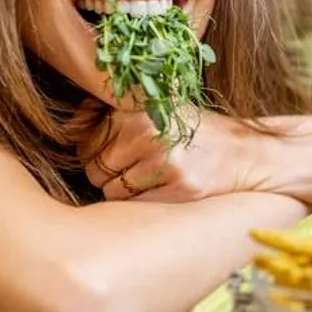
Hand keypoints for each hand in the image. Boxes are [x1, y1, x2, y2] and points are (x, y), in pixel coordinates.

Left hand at [76, 101, 268, 202]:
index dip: (97, 150)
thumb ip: (112, 112)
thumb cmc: (193, 132)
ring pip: (110, 189)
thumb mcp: (156, 108)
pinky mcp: (178, 188)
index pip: (85, 140)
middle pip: (94, 167)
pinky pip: (133, 203)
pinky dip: (141, 200)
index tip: (119, 151)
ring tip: (151, 175)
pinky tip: (163, 187)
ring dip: (124, 189)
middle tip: (138, 165)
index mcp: (136, 108)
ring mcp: (162, 161)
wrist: (244, 153)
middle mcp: (147, 132)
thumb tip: (67, 126)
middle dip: (109, 172)